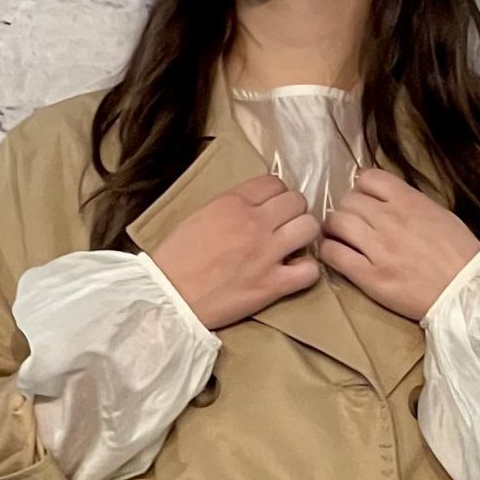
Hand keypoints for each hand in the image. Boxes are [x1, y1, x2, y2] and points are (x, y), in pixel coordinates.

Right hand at [150, 177, 323, 330]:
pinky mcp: (272, 285)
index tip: (270, 209)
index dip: (276, 195)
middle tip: (284, 227)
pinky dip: (307, 271)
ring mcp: (266, 253)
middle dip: (293, 212)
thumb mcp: (200, 215)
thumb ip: (231, 206)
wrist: (169, 296)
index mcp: (233, 202)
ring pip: (309, 228)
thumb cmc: (177, 257)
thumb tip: (253, 205)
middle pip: (297, 201)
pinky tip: (295, 273)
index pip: (274, 182)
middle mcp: (254, 222)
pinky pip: (310, 270)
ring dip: (304, 235)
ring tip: (293, 247)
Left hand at [317, 168, 479, 321]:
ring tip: (339, 238)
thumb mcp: (437, 212)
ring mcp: (378, 249)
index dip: (361, 189)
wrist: (466, 290)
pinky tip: (335, 255)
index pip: (368, 178)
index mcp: (408, 200)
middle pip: (348, 201)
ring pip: (336, 223)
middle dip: (346, 210)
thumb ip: (408, 202)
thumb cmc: (458, 253)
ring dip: (333, 229)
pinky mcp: (370, 277)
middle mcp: (389, 219)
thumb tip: (382, 199)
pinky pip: (334, 255)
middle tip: (350, 224)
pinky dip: (329, 251)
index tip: (364, 202)